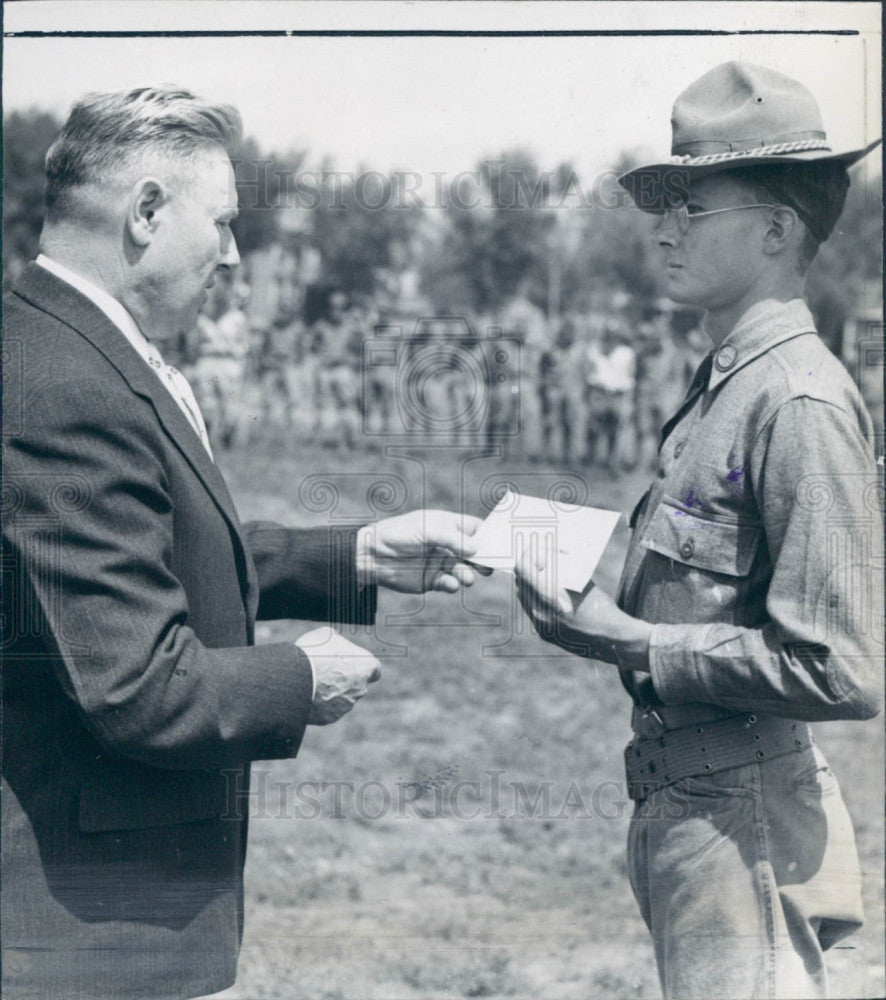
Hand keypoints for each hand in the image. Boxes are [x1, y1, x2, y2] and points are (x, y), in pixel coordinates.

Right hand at [296, 626, 381, 724]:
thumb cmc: (314, 653)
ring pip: (341, 698)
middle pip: (356, 684)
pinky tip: (306, 694)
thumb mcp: (326, 635)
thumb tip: (334, 642)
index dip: (362, 666)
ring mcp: (346, 705)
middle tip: (324, 670)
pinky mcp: (330, 718)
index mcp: (366, 666)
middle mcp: (361, 688)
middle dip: (344, 679)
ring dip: (330, 692)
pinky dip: (319, 704)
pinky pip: (326, 710)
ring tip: (311, 681)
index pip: (374, 669)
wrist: (294, 679)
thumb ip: (337, 641)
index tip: (352, 663)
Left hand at [357, 509, 491, 593]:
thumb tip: (477, 549)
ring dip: (468, 574)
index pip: (474, 528)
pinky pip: (449, 584)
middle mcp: (447, 544)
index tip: (498, 545)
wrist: (371, 556)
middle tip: (489, 566)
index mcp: (446, 525)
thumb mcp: (427, 530)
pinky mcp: (432, 581)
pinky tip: (450, 584)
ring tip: (467, 578)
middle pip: (473, 552)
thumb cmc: (398, 534)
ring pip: (463, 570)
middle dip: (482, 559)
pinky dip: (453, 585)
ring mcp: (440, 563)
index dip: (486, 536)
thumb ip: (453, 539)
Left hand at [514, 540, 651, 668]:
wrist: (610, 639)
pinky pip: (531, 612)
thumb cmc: (599, 607)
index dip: (526, 558)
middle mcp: (540, 612)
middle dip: (527, 570)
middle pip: (521, 583)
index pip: (523, 571)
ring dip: (529, 585)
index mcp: (549, 596)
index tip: (532, 551)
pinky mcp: (544, 634)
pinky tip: (546, 594)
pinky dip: (536, 599)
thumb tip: (546, 557)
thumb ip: (560, 571)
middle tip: (536, 561)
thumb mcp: (580, 583)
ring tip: (541, 576)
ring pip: (524, 598)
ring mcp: (541, 625)